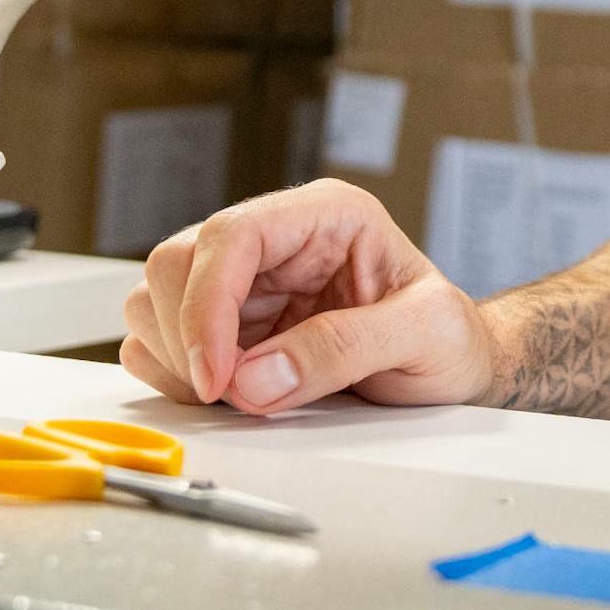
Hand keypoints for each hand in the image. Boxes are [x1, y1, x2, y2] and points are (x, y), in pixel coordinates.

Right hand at [119, 178, 497, 415]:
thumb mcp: (427, 335)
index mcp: (326, 215)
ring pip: (154, 300)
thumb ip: (346, 349)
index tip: (217, 377)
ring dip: (178, 358)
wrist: (455, 368)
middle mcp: (276, 240)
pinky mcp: (226, 324)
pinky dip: (172, 375)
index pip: (232, 236)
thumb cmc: (451, 339)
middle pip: (174, 263)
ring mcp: (246, 282)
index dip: (207, 305)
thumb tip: (254, 378)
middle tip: (234, 394)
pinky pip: (158, 340)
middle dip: (189, 336)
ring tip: (242, 393)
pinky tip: (227, 394)